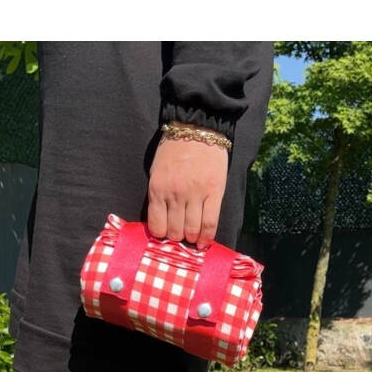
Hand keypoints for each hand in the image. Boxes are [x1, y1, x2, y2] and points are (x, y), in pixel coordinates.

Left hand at [147, 126, 227, 248]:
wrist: (197, 129)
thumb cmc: (173, 150)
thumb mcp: (156, 172)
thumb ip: (158, 195)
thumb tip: (162, 221)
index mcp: (158, 189)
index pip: (157, 226)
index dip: (161, 235)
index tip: (165, 234)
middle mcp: (176, 195)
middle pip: (175, 231)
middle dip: (177, 238)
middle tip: (180, 236)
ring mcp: (196, 195)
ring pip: (192, 230)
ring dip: (191, 238)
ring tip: (192, 239)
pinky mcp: (215, 193)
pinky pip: (210, 222)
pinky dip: (207, 236)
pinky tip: (204, 242)